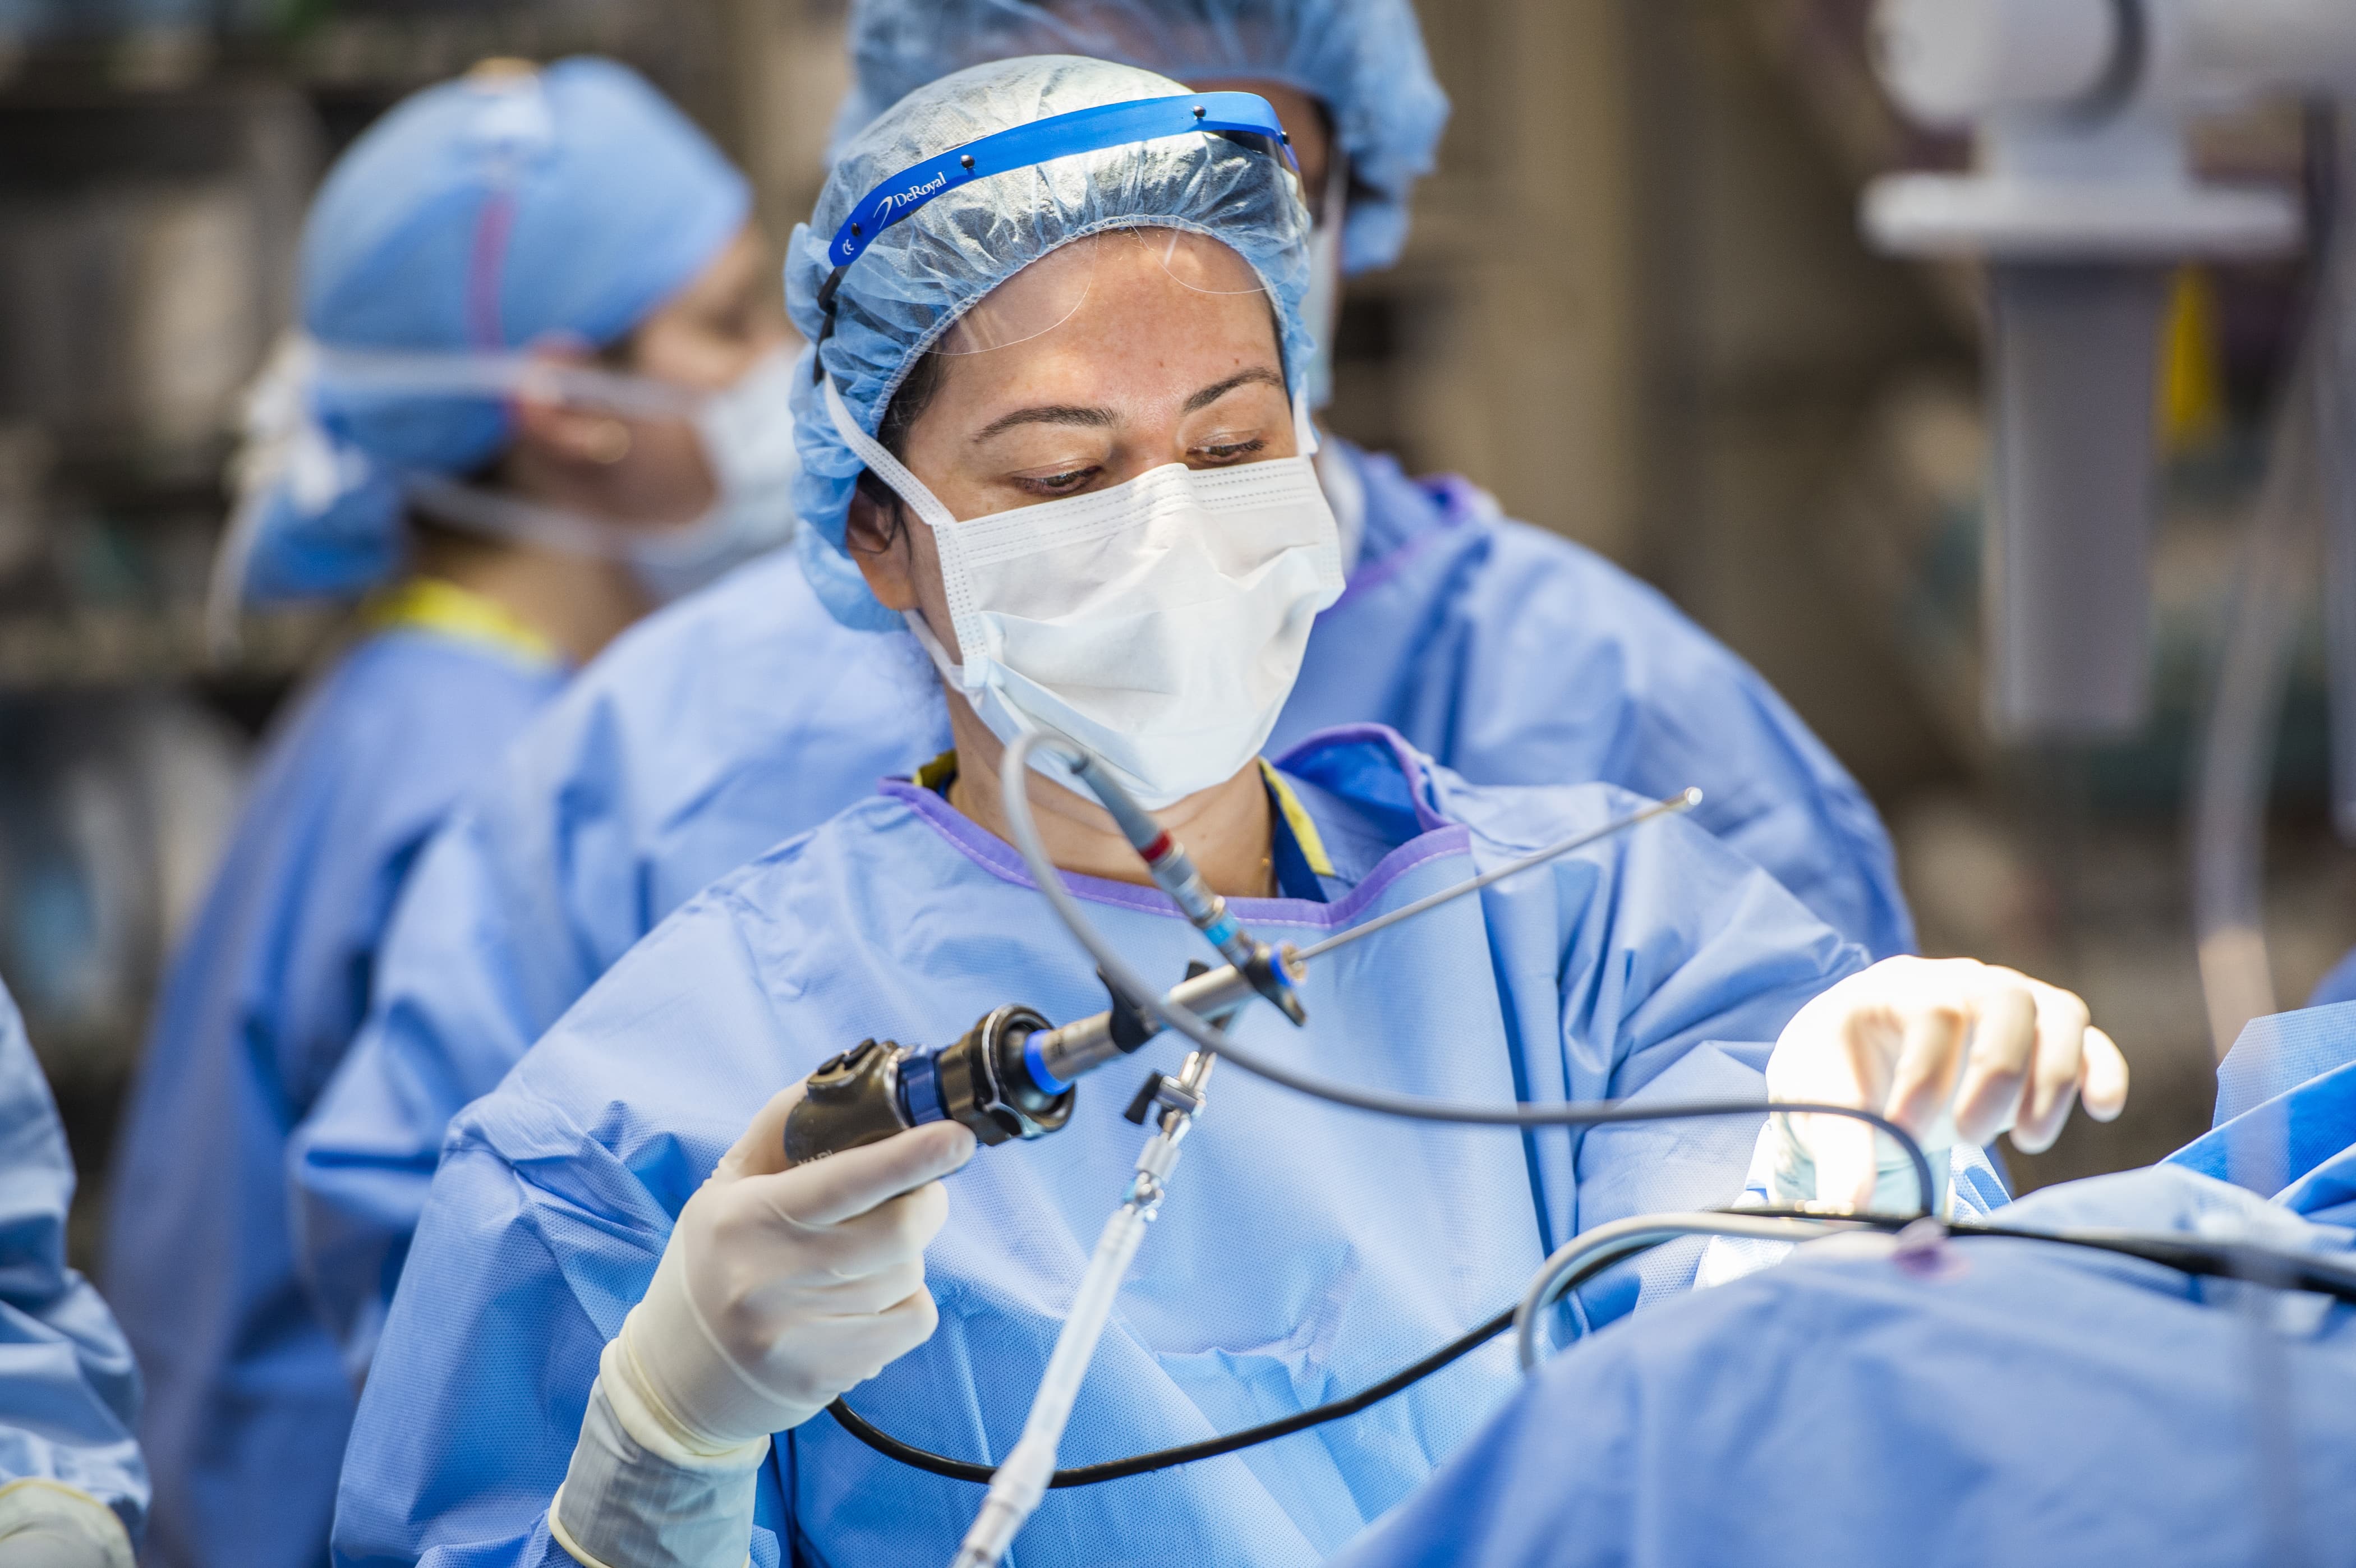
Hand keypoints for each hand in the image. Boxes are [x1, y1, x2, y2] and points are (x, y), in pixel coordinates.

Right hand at [618, 1081, 975, 1448]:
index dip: (908, 1158)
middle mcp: (769, 1279)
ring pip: (909, 1274)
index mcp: (744, 1220)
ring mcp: (799, 1334)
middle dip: (927, 1201)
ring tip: (868, 1254)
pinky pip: (914, 1319)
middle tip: (920, 1191)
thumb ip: (780, 1129)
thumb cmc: (711, 1265)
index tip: (957, 1137)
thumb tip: (845, 1082)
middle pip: (897, 1231)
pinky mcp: (827, 1374)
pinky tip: (868, 1301)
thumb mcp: (725, 1190)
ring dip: (908, 1254)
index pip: (843, 1183)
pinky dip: (907, 1301)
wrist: (677, 1381)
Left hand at [1766, 956, 2129, 1209]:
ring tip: (2027, 1142)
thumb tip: (1849, 1208)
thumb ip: (1841, 1155)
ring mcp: (2006, 1000)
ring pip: (2056, 1014)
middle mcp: (1958, 980)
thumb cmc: (1835, 1081)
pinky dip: (2101, 1069)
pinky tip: (2102, 1109)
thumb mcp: (1822, 1109)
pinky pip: (2087, 1038)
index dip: (1927, 1075)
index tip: (1905, 1130)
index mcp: (1894, 988)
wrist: (1853, 1065)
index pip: (1933, 1013)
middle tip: (1967, 1137)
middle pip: (2004, 1000)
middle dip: (1998, 1074)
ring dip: (2052, 1079)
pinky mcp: (2041, 1034)